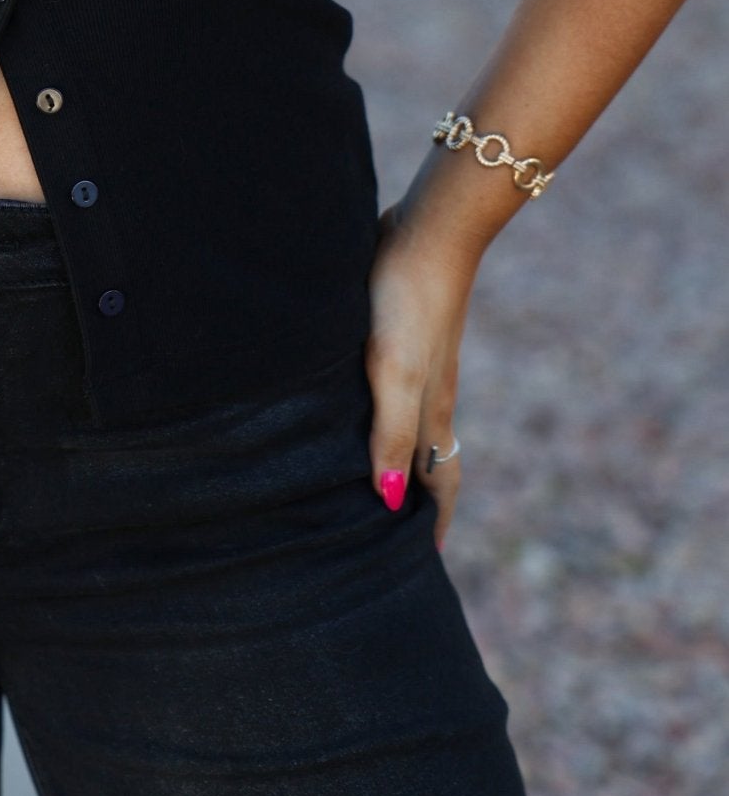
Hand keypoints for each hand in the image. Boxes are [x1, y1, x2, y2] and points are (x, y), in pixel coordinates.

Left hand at [364, 199, 477, 549]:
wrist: (428, 229)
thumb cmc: (407, 301)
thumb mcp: (394, 371)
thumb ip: (391, 433)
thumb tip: (391, 502)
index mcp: (433, 411)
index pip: (440, 483)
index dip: (433, 523)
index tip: (424, 566)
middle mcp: (431, 393)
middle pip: (428, 458)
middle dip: (417, 499)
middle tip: (392, 536)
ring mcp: (418, 362)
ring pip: (410, 424)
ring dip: (397, 455)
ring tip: (371, 482)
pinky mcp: (400, 333)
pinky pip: (394, 389)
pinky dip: (383, 414)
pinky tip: (355, 406)